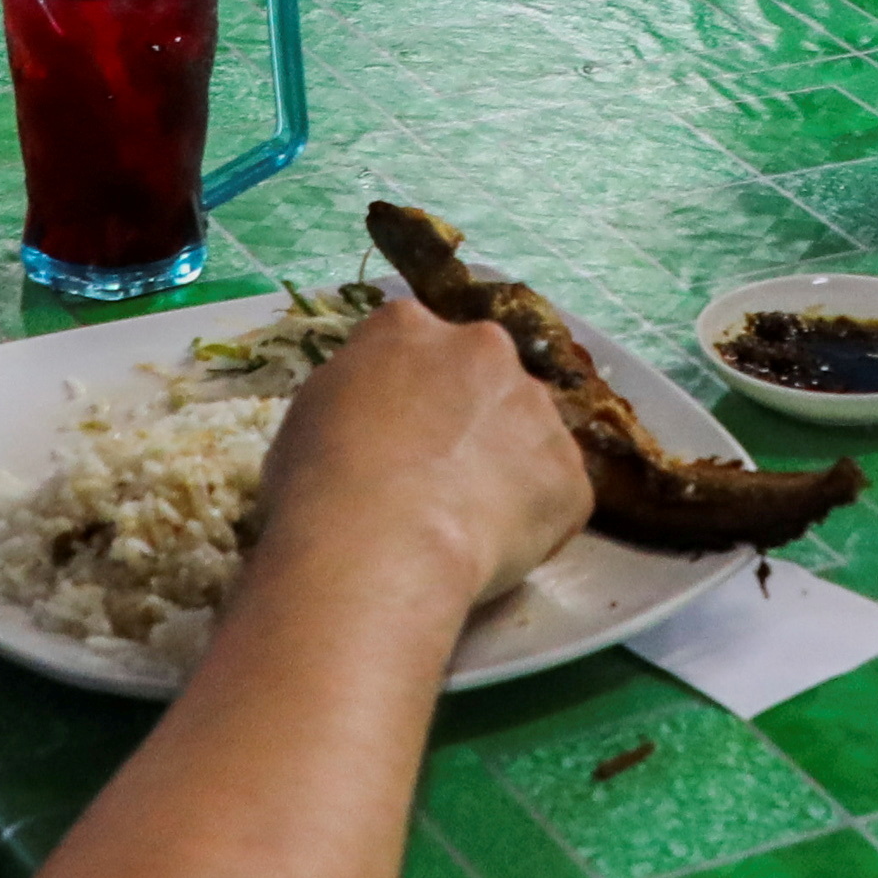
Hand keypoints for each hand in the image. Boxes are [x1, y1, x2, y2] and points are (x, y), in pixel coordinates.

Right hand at [254, 295, 590, 610]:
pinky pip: (555, 493)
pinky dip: (534, 520)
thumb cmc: (319, 482)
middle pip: (484, 375)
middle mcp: (483, 348)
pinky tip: (494, 550)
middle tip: (438, 477)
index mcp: (408, 327)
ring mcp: (536, 407)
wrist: (378, 545)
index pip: (415, 342)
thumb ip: (355, 396)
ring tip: (467, 523)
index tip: (399, 432)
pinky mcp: (570, 472)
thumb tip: (373, 417)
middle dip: (470, 416)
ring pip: (527, 432)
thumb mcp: (307, 416)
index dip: (409, 390)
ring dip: (508, 466)